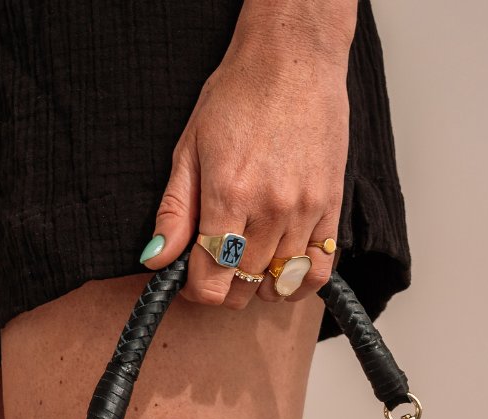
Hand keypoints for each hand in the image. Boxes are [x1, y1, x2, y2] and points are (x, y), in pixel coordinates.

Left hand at [139, 13, 351, 308]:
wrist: (293, 60)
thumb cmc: (238, 96)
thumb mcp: (190, 149)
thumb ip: (174, 211)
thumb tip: (155, 259)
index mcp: (229, 195)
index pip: (211, 282)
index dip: (196, 290)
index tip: (192, 277)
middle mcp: (270, 210)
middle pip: (243, 288)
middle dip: (224, 286)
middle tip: (217, 265)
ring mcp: (305, 212)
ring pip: (279, 284)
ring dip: (258, 284)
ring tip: (247, 262)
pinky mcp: (331, 208)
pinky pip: (318, 271)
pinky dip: (298, 282)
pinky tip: (283, 272)